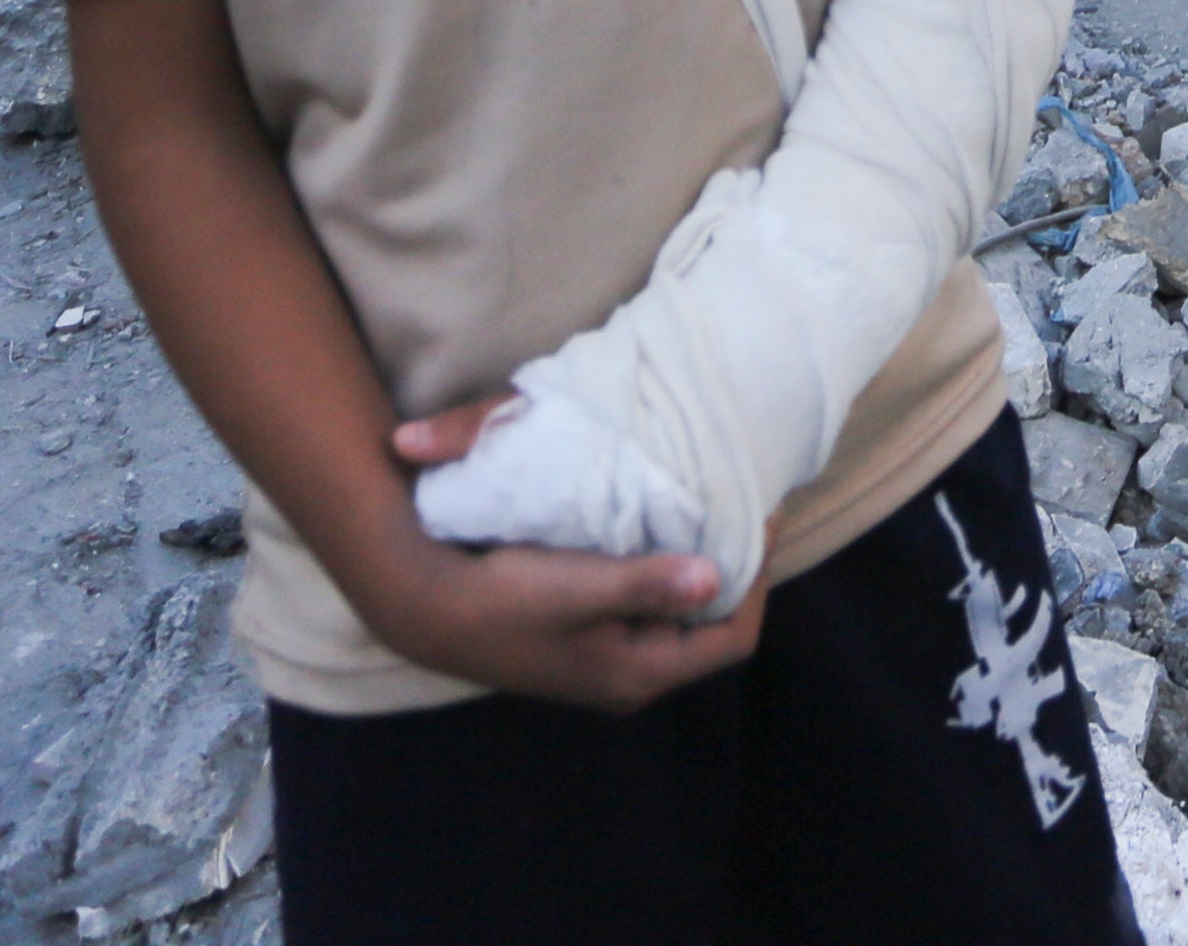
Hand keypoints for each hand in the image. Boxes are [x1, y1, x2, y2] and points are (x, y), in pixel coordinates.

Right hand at [364, 403, 772, 709]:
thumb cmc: (507, 599)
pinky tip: (659, 530)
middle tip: (739, 510)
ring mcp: (606, 661)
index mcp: (639, 674)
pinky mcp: (586, 639)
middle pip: (710, 628)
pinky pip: (646, 607)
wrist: (427, 607)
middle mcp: (630, 677)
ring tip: (708, 512)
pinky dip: (662, 570)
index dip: (755, 582)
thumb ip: (650, 583)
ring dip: (694, 568)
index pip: (732, 637)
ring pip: (678, 614)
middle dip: (730, 570)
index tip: (759, 522)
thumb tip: (716, 576)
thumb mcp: (583, 587)